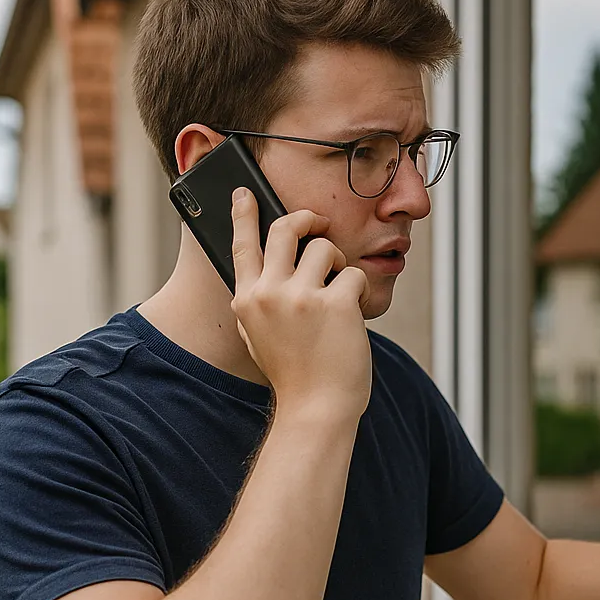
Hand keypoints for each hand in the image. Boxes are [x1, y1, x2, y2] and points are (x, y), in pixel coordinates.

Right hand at [229, 188, 371, 418]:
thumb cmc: (295, 373)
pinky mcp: (335, 303)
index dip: (243, 214)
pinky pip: (353, 274)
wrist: (317, 407)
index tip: (245, 192)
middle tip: (319, 222)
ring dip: (337, 264)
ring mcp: (301, 297)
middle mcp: (269, 293)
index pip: (242, 245)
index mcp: (246, 300)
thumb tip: (268, 264)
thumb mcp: (260, 335)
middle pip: (286, 229)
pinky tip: (351, 316)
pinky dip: (357, 291)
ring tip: (338, 293)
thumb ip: (259, 300)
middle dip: (307, 219)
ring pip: (324, 248)